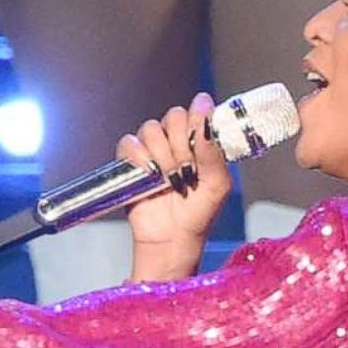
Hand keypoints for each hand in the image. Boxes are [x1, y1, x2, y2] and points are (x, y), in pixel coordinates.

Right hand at [116, 93, 232, 280]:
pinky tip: (151, 176)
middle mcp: (177, 139)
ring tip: (171, 179)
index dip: (198, 120)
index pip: (198, 109)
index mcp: (200, 140)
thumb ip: (213, 151)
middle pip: (174, 115)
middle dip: (181, 143)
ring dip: (163, 156)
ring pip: (152, 129)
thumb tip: (206, 119)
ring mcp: (153, 149)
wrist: (173, 238)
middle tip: (187, 168)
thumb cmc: (198, 213)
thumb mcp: (218, 184)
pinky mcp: (131, 161)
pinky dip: (140, 158)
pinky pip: (129, 143)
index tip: (201, 141)